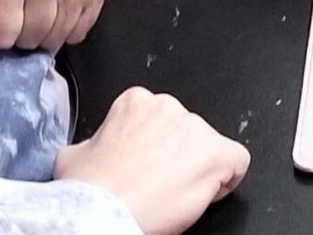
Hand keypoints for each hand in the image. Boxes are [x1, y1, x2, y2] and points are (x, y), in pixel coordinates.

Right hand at [55, 87, 249, 234]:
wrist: (103, 211)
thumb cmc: (90, 188)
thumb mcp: (75, 153)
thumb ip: (96, 141)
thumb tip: (95, 150)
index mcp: (135, 101)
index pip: (160, 121)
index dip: (156, 149)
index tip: (148, 167)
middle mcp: (167, 107)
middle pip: (186, 133)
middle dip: (178, 157)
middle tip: (161, 184)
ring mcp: (194, 129)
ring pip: (210, 149)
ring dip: (198, 170)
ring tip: (176, 195)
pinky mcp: (216, 154)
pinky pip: (237, 162)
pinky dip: (227, 179)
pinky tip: (204, 194)